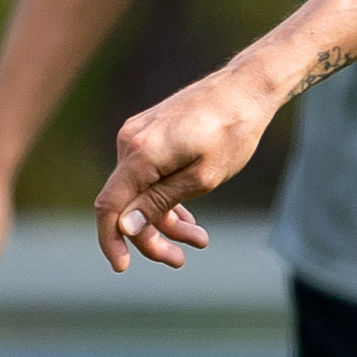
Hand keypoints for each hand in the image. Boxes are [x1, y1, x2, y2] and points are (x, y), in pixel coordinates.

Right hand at [92, 65, 272, 271]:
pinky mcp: (151, 134)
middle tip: (181, 260)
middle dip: (151, 236)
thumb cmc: (232, 132)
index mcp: (139, 153)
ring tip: (200, 240)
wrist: (247, 88)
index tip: (122, 268)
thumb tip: (123, 226)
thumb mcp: (202, 178)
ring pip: (140, 191)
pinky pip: (149, 175)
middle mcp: (130, 142)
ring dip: (165, 220)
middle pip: (126, 203)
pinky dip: (166, 199)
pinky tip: (190, 220)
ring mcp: (138, 136)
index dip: (111, 240)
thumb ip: (159, 202)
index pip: (109, 206)